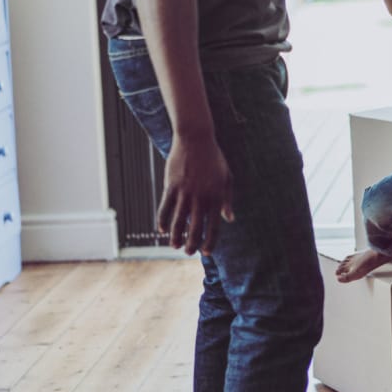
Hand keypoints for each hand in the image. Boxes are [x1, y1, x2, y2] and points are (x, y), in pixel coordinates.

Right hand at [157, 132, 234, 255]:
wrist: (196, 140)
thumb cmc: (214, 159)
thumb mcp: (227, 178)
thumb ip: (227, 200)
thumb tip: (229, 219)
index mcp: (216, 196)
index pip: (213, 226)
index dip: (210, 241)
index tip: (207, 252)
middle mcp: (201, 197)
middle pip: (195, 227)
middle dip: (191, 243)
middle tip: (188, 252)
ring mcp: (185, 192)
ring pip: (179, 221)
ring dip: (176, 236)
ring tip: (175, 246)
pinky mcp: (171, 186)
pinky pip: (165, 208)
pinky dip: (163, 221)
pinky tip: (162, 230)